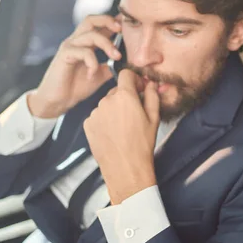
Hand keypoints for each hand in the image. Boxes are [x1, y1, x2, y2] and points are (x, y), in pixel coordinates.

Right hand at [28, 15, 121, 117]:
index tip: (128, 26)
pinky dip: (92, 62)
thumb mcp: (99, 75)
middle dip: (108, 21)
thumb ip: (110, 66)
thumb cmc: (76, 87)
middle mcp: (76, 41)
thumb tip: (126, 63)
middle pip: (91, 19)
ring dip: (107, 44)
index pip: (99, 25)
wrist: (57, 101)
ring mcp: (69, 46)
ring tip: (116, 57)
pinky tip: (92, 75)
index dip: (113, 21)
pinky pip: (83, 51)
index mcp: (85, 43)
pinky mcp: (64, 55)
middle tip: (122, 31)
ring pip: (90, 34)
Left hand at [83, 69, 160, 203]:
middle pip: (116, 91)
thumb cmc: (142, 144)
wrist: (125, 168)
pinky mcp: (87, 124)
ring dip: (113, 110)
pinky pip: (97, 116)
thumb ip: (152, 96)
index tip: (138, 89)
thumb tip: (150, 83)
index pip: (125, 74)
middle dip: (125, 98)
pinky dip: (104, 121)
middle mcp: (107, 100)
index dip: (133, 80)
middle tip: (133, 115)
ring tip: (122, 128)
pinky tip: (112, 134)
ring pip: (106, 104)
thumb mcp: (154, 118)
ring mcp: (95, 112)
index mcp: (125, 96)